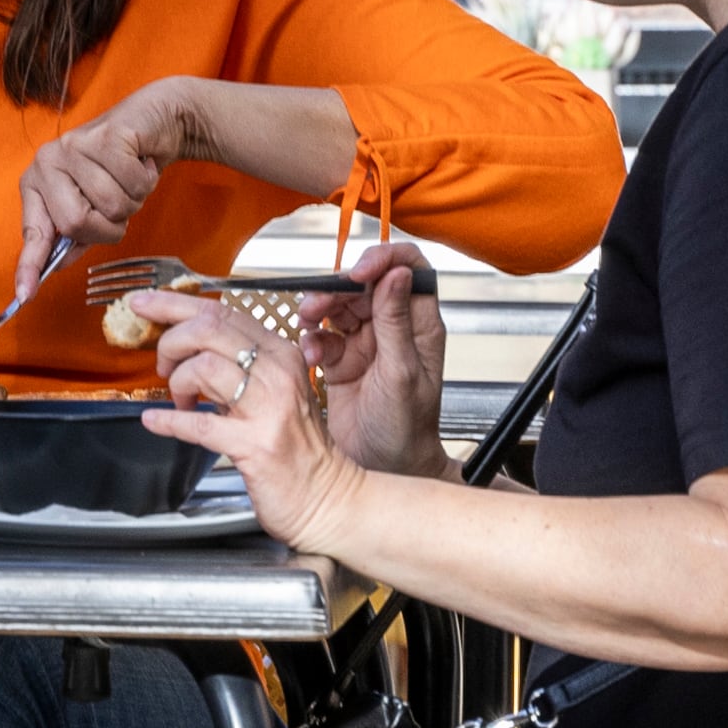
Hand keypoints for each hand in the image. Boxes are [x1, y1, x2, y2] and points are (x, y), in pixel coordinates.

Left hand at [19, 76, 201, 276]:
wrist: (152, 122)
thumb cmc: (121, 168)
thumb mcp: (95, 206)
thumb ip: (74, 235)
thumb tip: (53, 267)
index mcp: (38, 184)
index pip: (33, 232)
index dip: (30, 265)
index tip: (25, 295)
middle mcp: (47, 163)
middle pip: (76, 223)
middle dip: (108, 226)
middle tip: (119, 203)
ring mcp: (73, 147)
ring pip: (109, 206)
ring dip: (132, 201)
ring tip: (130, 179)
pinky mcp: (104, 138)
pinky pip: (131, 185)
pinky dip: (146, 181)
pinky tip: (140, 162)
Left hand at [137, 293, 370, 553]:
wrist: (325, 496)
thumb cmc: (294, 447)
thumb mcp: (272, 392)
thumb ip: (237, 366)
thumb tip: (185, 346)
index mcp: (280, 353)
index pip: (222, 312)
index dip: (175, 304)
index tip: (144, 303)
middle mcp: (278, 372)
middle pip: (209, 328)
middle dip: (170, 340)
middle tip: (161, 363)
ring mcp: (268, 408)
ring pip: (204, 367)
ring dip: (176, 381)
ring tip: (178, 400)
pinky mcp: (255, 445)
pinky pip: (199, 425)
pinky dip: (169, 421)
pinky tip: (155, 421)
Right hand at [296, 242, 452, 479]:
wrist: (385, 468)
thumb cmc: (407, 430)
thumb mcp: (402, 373)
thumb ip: (396, 322)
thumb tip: (398, 274)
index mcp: (419, 326)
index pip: (410, 269)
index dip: (384, 259)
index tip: (359, 271)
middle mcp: (392, 329)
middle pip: (364, 285)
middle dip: (338, 288)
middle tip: (319, 302)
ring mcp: (364, 344)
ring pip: (338, 307)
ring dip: (318, 310)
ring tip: (308, 322)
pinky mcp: (340, 361)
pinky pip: (320, 337)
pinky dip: (311, 341)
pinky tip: (311, 356)